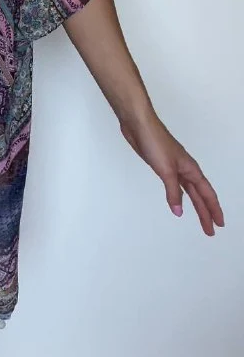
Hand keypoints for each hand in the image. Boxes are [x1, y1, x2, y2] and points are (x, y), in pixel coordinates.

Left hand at [120, 110, 224, 235]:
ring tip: (199, 218)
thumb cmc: (155, 142)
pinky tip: (176, 200)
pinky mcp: (160, 165)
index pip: (206, 194)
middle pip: (199, 195)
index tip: (218, 224)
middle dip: (205, 213)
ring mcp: (173, 167)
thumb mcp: (166, 170)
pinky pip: (174, 184)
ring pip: (188, 190)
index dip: (213, 210)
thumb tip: (178, 211)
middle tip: (209, 230)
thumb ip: (173, 192)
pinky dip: (178, 194)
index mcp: (191, 170)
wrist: (138, 125)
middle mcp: (185, 169)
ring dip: (193, 204)